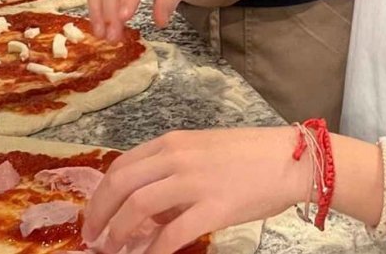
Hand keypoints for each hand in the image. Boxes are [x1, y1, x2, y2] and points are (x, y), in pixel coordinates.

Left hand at [83, 128, 307, 253]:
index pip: (121, 166)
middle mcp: (177, 157)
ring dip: (119, 232)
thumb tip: (146, 210)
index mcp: (172, 143)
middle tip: (93, 237)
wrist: (292, 159)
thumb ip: (171, 173)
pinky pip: (173, 234)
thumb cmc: (249, 155)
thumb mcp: (201, 152)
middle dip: (100, 214)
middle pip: (121, 185)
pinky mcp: (214, 208)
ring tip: (112, 250)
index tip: (94, 215)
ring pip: (139, 207)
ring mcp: (194, 182)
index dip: (101, 195)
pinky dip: (154, 251)